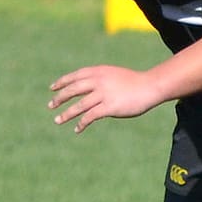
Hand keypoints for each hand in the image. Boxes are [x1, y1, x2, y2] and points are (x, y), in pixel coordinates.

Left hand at [47, 65, 165, 133]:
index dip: (62, 82)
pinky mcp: (109, 107)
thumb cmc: (133, 81)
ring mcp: (103, 94)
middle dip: (60, 98)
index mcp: (98, 72)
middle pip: (73, 90)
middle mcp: (98, 81)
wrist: (150, 86)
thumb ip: (98, 79)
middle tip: (50, 105)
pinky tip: (77, 129)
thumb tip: (85, 87)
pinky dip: (82, 123)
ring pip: (79, 106)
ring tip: (57, 120)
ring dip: (66, 114)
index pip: (74, 76)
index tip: (52, 88)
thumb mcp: (112, 74)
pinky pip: (90, 116)